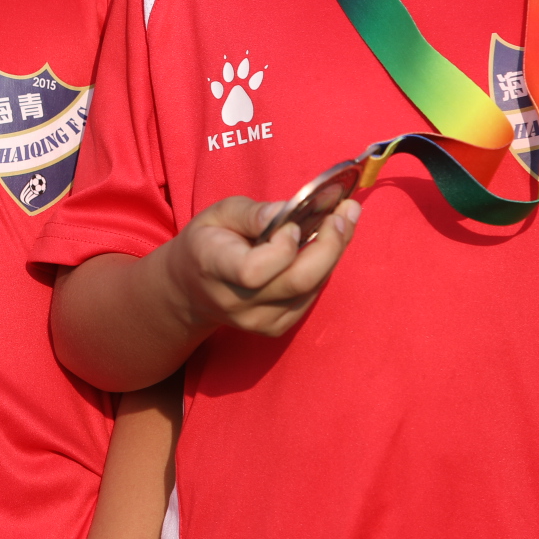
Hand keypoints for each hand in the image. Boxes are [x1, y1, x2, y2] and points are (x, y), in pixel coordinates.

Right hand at [162, 195, 360, 337]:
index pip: (254, 271)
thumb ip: (251, 213)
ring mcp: (259, 320)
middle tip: (346, 212)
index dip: (282, 248)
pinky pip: (311, 296)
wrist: (191, 289)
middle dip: (329, 245)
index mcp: (215, 268)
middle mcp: (238, 303)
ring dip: (334, 252)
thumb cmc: (207, 242)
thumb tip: (288, 213)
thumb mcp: (217, 214)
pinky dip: (324, 268)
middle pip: (297, 282)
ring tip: (344, 220)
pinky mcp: (276, 327)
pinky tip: (327, 245)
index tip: (292, 224)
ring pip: (311, 289)